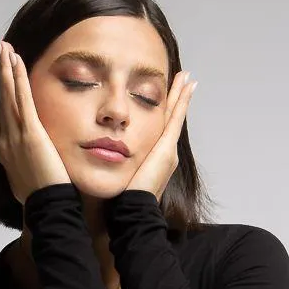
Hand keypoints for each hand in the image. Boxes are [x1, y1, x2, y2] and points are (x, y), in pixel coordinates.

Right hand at [0, 41, 69, 205]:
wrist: (45, 208)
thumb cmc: (41, 201)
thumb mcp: (26, 183)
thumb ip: (24, 171)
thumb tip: (28, 169)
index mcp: (4, 153)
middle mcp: (6, 141)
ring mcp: (16, 135)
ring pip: (9, 95)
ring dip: (7, 69)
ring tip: (5, 47)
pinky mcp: (31, 133)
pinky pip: (23, 100)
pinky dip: (19, 79)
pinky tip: (17, 63)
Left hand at [124, 70, 197, 202]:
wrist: (133, 209)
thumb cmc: (123, 197)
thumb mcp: (120, 173)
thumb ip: (115, 162)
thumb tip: (100, 152)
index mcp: (155, 157)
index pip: (161, 127)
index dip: (166, 111)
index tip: (171, 94)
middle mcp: (165, 152)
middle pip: (172, 118)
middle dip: (179, 98)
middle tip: (187, 79)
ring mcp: (168, 149)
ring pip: (175, 116)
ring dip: (181, 96)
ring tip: (188, 79)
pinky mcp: (166, 148)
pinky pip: (175, 119)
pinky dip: (182, 103)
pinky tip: (186, 88)